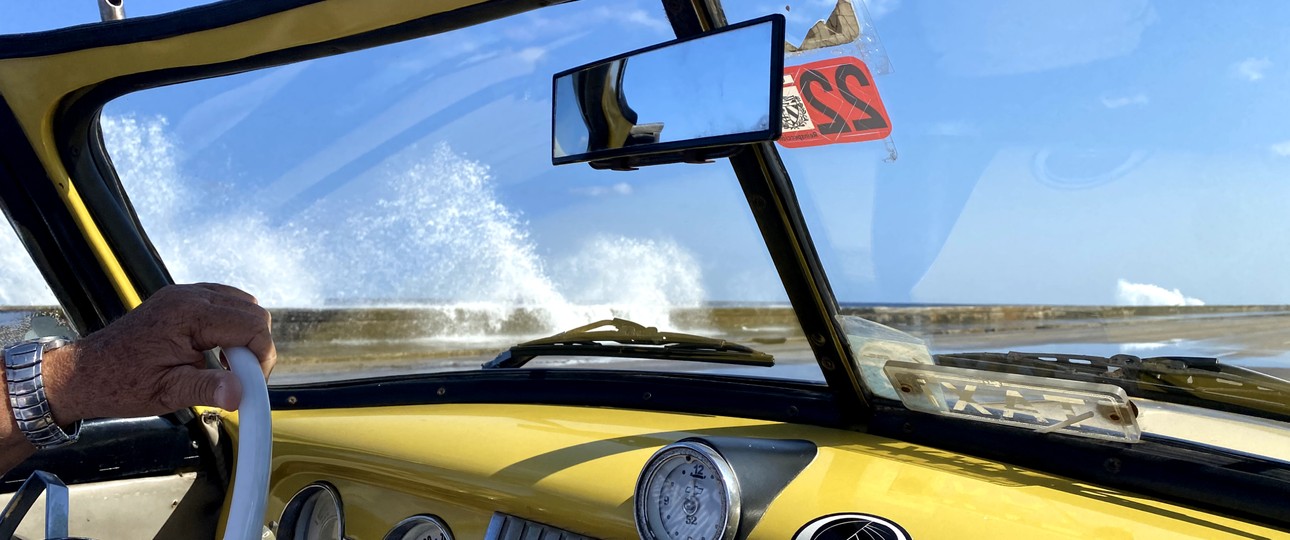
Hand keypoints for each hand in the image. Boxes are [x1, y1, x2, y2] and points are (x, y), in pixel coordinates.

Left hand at [42, 283, 275, 423]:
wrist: (84, 373)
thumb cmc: (121, 384)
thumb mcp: (167, 393)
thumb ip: (208, 389)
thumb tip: (241, 394)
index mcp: (188, 314)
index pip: (253, 325)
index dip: (261, 357)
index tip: (251, 384)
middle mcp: (189, 295)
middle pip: (253, 311)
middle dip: (256, 346)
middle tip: (240, 377)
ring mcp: (185, 293)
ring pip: (242, 303)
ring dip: (245, 335)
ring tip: (227, 366)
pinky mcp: (181, 299)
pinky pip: (224, 302)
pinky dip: (231, 325)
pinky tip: (217, 350)